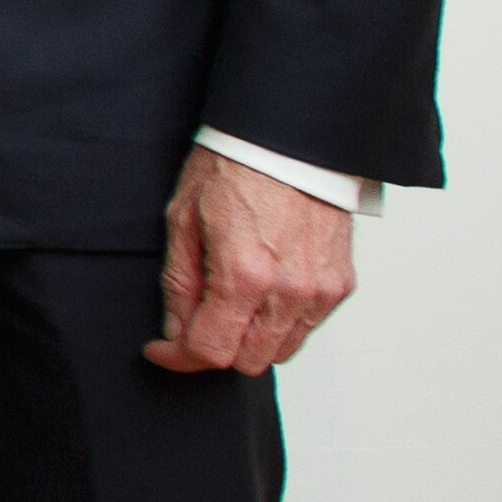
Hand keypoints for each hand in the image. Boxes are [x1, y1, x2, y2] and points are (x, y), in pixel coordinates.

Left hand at [147, 143, 355, 371]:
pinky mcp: (340, 283)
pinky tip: (261, 296)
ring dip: (249, 340)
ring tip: (227, 306)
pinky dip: (281, 324)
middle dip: (214, 350)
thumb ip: (180, 285)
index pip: (210, 351)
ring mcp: (320, 290)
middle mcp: (289, 291)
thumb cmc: (234, 168)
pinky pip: (307, 326)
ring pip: (281, 350)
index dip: (178, 358)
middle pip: (248, 361)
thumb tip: (176, 330)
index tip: (161, 349)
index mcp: (244, 276)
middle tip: (192, 324)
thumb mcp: (183, 220)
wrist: (287, 140)